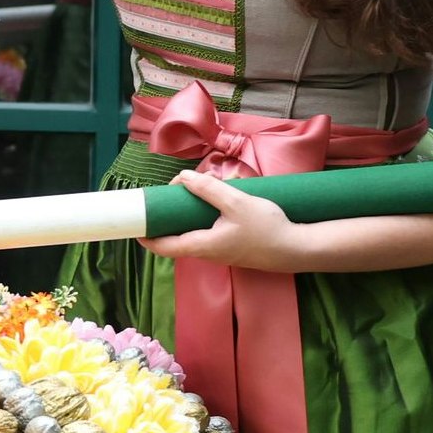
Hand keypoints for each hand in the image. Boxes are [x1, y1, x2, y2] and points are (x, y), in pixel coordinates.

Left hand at [140, 170, 321, 271]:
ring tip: (189, 192)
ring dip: (187, 215)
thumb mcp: (236, 202)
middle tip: (168, 195)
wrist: (296, 248)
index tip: (136, 224)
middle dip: (167, 218)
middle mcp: (207, 253)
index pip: (164, 247)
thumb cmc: (266, 227)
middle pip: (177, 238)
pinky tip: (213, 201)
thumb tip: (183, 179)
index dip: (147, 237)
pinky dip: (202, 218)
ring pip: (193, 233)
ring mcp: (220, 252)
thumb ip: (208, 190)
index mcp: (202, 246)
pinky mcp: (232, 247)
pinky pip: (208, 232)